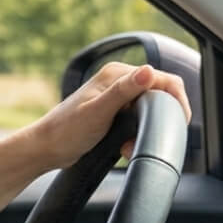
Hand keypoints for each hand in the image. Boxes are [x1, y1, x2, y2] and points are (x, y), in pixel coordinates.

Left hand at [29, 62, 192, 171]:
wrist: (44, 150)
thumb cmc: (65, 132)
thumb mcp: (97, 112)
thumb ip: (123, 92)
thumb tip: (148, 72)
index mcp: (117, 74)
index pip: (161, 79)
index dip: (175, 99)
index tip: (178, 121)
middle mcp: (118, 82)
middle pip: (158, 95)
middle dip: (158, 118)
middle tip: (147, 138)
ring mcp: (115, 98)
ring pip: (148, 110)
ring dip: (145, 129)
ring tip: (128, 147)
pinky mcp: (113, 114)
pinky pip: (136, 121)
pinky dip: (135, 136)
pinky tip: (124, 148)